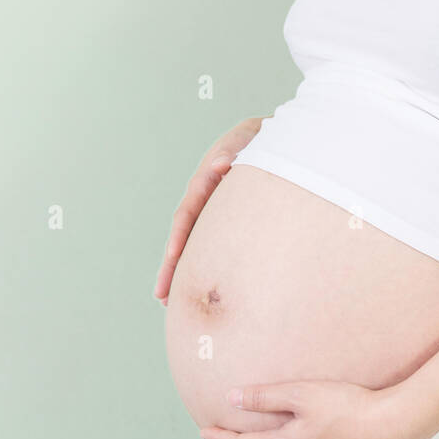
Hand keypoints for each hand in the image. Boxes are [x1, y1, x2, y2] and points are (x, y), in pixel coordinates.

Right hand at [153, 117, 265, 304]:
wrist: (277, 139)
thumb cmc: (262, 137)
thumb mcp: (248, 137)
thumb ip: (234, 148)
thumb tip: (219, 165)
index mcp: (206, 180)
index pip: (188, 212)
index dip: (180, 235)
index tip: (173, 258)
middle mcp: (205, 198)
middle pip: (184, 235)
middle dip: (172, 266)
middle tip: (162, 296)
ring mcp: (215, 209)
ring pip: (196, 243)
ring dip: (183, 270)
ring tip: (171, 302)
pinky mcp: (229, 220)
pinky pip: (213, 244)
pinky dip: (205, 264)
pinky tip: (204, 287)